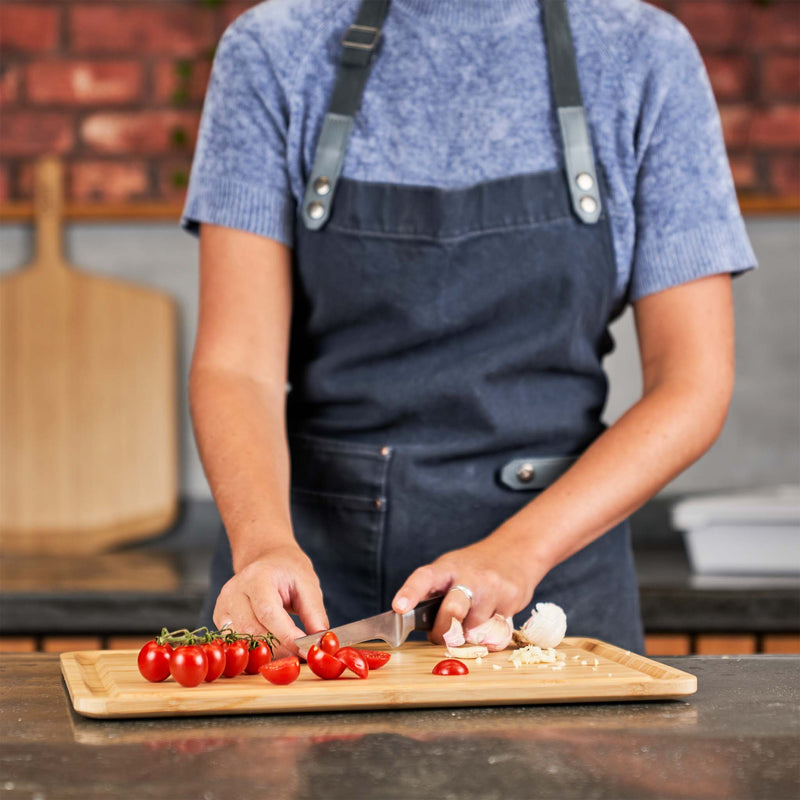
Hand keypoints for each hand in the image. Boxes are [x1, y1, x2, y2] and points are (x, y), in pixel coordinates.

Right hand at [213, 542, 328, 657]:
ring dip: (269, 653)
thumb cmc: (288, 570)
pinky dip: (257, 650)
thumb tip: (321, 643)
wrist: (267, 558)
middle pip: (253, 631)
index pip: (268, 613)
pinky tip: (274, 648)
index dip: (287, 636)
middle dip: (280, 649)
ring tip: (290, 652)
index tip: (306, 651)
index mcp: (257, 577)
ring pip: (244, 642)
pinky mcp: (220, 619)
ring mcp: (223, 606)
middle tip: (302, 656)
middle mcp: (234, 591)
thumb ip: (314, 614)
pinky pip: (238, 642)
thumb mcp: (308, 584)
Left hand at [391, 533, 547, 643]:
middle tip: (440, 636)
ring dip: (468, 633)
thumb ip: (433, 593)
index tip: (399, 607)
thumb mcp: (450, 569)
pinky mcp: (511, 599)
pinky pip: (496, 634)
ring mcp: (492, 587)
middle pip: (452, 611)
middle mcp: (469, 575)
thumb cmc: (474, 567)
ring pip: (474, 628)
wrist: (515, 550)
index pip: (424, 578)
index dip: (410, 592)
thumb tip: (413, 624)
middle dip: (443, 631)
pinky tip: (492, 617)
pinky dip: (489, 635)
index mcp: (446, 567)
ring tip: (472, 619)